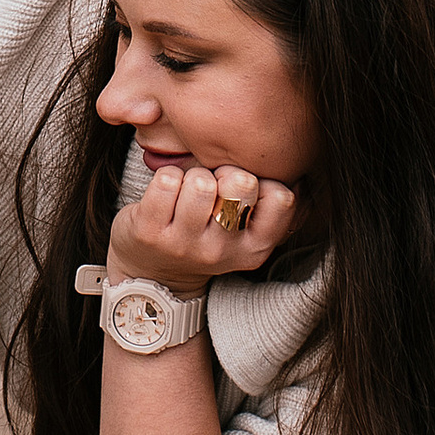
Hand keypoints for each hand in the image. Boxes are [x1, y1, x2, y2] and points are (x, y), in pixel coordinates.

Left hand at [106, 161, 299, 293]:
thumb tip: (284, 160)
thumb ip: (262, 202)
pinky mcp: (150, 232)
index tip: (244, 190)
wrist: (154, 273)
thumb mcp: (243, 232)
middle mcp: (221, 251)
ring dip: (193, 174)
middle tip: (215, 184)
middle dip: (226, 172)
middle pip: (241, 184)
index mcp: (254, 249)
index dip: (263, 182)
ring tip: (188, 190)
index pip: (281, 199)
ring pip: (201, 181)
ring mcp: (184, 244)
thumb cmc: (205, 236)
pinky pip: (167, 179)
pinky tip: (167, 193)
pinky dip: (167, 175)